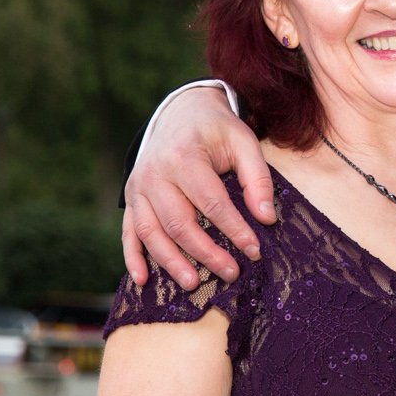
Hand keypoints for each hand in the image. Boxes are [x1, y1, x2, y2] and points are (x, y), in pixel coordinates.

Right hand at [120, 87, 276, 286]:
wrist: (180, 112)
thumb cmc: (216, 130)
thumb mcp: (243, 141)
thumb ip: (257, 177)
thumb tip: (267, 217)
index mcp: (184, 157)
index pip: (212, 202)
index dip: (234, 229)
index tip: (254, 250)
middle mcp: (155, 174)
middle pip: (180, 222)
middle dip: (206, 252)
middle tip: (231, 273)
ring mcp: (139, 188)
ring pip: (151, 232)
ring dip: (171, 262)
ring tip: (193, 283)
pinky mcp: (131, 198)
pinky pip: (129, 232)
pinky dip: (133, 258)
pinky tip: (143, 280)